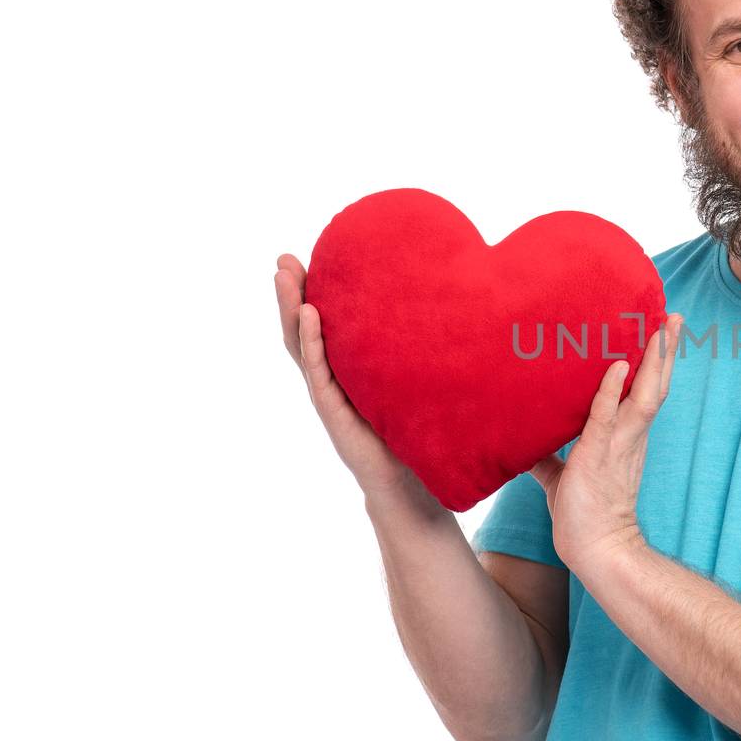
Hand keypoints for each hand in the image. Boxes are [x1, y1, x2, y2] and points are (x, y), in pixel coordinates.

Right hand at [272, 253, 434, 504]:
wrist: (413, 483)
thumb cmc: (418, 431)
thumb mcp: (415, 383)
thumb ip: (420, 351)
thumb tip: (457, 306)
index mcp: (349, 370)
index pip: (325, 326)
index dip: (314, 293)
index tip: (310, 257)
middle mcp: (333, 380)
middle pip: (303, 330)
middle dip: (292, 293)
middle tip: (284, 259)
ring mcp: (330, 396)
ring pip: (301, 347)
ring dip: (291, 310)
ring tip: (284, 277)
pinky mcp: (335, 413)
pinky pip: (319, 373)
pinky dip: (313, 343)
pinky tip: (311, 316)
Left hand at [529, 314, 682, 575]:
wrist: (597, 552)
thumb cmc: (583, 518)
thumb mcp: (561, 479)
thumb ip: (548, 459)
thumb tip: (524, 446)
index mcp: (627, 440)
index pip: (644, 393)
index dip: (655, 363)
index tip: (661, 332)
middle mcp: (631, 437)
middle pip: (656, 385)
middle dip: (666, 351)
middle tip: (675, 316)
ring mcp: (619, 446)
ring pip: (645, 394)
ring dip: (655, 359)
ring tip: (662, 326)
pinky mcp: (598, 456)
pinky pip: (608, 417)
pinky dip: (613, 390)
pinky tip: (617, 364)